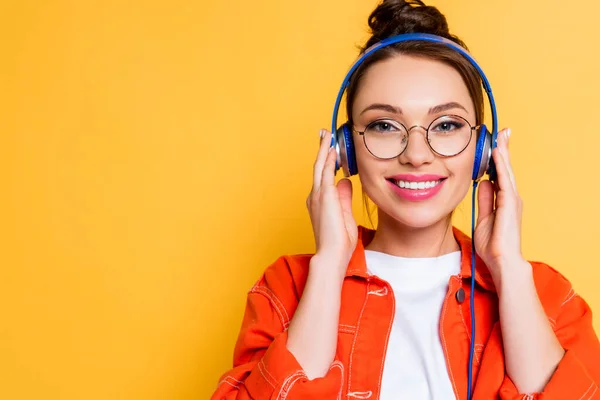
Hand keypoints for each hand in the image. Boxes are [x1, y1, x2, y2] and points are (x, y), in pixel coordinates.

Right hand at [306, 129, 357, 273]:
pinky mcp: (323, 196)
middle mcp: (315, 196)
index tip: (331, 149)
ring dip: (324, 149)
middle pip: (318, 167)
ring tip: (327, 135)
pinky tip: (332, 147)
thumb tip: (345, 181)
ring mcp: (317, 195)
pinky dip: (327, 158)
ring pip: (320, 166)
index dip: (327, 161)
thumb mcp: (345, 215)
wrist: (332, 255)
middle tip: (324, 134)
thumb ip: (344, 197)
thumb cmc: (339, 242)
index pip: (323, 176)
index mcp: (319, 202)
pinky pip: (324, 171)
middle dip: (322, 149)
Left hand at [474, 128, 526, 281]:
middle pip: (505, 169)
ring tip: (501, 135)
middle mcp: (510, 197)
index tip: (494, 144)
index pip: (500, 175)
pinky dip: (501, 165)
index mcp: (503, 201)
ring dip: (503, 152)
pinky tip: (497, 153)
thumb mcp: (483, 218)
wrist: (501, 261)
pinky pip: (504, 180)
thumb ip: (485, 200)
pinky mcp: (509, 203)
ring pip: (506, 171)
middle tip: (502, 131)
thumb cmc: (493, 244)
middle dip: (503, 149)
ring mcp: (511, 200)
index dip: (497, 159)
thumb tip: (484, 183)